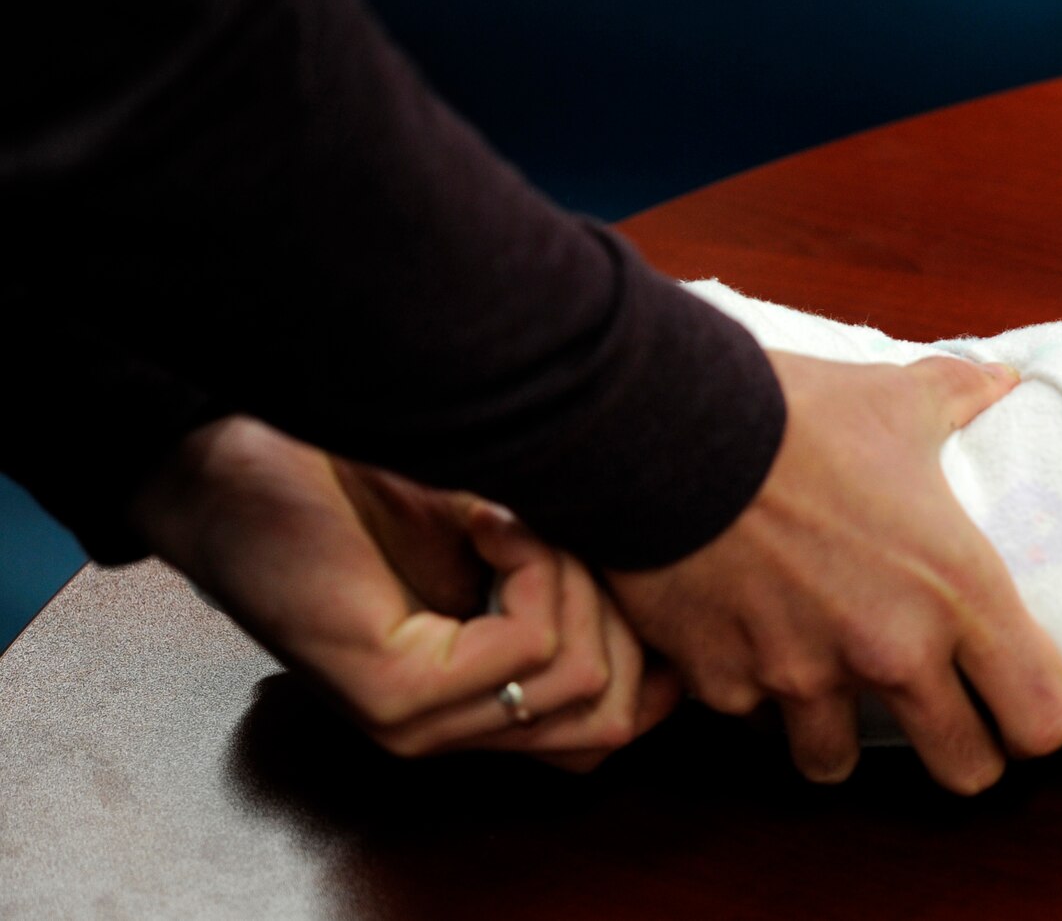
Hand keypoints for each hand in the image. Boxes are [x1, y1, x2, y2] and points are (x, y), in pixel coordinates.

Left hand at [132, 416, 675, 770]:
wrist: (239, 458)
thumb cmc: (362, 481)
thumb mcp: (507, 532)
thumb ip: (579, 571)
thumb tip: (693, 572)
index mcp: (484, 699)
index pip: (619, 720)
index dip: (652, 641)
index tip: (631, 548)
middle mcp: (454, 730)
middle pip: (616, 715)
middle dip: (620, 606)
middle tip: (561, 522)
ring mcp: (420, 726)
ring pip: (581, 680)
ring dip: (571, 576)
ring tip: (515, 514)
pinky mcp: (392, 700)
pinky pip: (526, 648)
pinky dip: (530, 564)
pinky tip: (488, 516)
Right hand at [607, 352, 1061, 793]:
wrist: (665, 426)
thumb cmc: (793, 413)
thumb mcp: (893, 398)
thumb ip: (958, 396)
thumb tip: (1000, 380)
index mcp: (956, 588)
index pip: (1039, 716)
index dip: (1038, 719)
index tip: (1020, 701)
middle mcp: (890, 650)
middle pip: (964, 770)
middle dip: (959, 750)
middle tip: (941, 718)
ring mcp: (803, 677)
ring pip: (838, 763)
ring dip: (837, 732)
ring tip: (829, 686)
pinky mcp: (725, 685)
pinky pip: (750, 714)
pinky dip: (749, 689)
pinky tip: (743, 641)